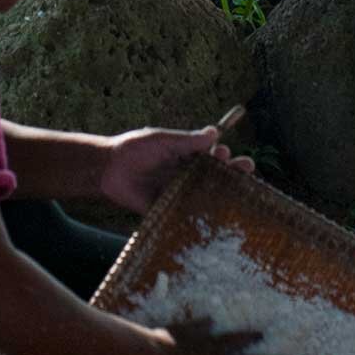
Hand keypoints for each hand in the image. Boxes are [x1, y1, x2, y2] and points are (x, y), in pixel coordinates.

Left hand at [99, 121, 253, 215]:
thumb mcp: (163, 140)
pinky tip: (214, 220)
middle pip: (215, 177)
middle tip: (246, 170)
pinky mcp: (168, 210)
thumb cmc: (135, 149)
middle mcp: (186, 175)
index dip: (224, 156)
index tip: (228, 154)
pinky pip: (187, 215)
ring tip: (237, 195)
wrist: (109, 169)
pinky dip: (201, 217)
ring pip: (205, 197)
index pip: (212, 156)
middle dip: (232, 174)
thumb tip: (215, 133)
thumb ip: (187, 141)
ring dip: (222, 197)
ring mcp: (179, 194)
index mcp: (187, 156)